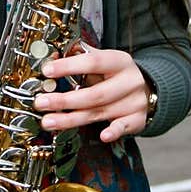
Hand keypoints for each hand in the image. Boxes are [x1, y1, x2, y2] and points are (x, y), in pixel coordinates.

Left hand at [33, 43, 151, 144]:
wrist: (148, 89)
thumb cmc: (117, 74)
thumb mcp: (104, 61)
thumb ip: (81, 58)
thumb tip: (54, 55)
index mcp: (119, 61)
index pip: (93, 62)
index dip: (69, 66)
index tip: (48, 71)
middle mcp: (129, 81)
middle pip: (95, 93)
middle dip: (65, 100)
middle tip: (41, 102)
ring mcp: (134, 101)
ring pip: (100, 112)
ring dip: (71, 119)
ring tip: (48, 121)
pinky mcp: (137, 119)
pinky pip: (123, 127)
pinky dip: (113, 132)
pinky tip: (103, 136)